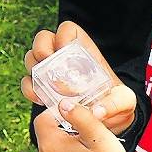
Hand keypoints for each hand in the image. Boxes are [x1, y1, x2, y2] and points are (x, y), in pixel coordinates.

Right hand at [21, 21, 136, 133]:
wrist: (107, 122)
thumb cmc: (117, 104)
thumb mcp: (124, 101)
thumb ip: (115, 104)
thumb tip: (96, 111)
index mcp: (83, 50)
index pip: (67, 29)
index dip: (62, 35)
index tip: (64, 50)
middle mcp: (63, 57)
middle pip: (42, 39)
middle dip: (40, 49)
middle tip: (48, 66)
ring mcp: (51, 72)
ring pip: (32, 59)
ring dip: (33, 70)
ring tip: (45, 87)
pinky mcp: (43, 89)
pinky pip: (28, 83)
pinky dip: (30, 89)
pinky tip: (41, 99)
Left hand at [35, 101, 129, 151]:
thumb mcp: (98, 135)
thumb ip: (79, 115)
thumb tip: (63, 104)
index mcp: (51, 146)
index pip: (41, 120)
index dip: (55, 114)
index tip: (71, 116)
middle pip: (46, 138)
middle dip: (61, 133)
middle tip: (84, 138)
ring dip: (62, 151)